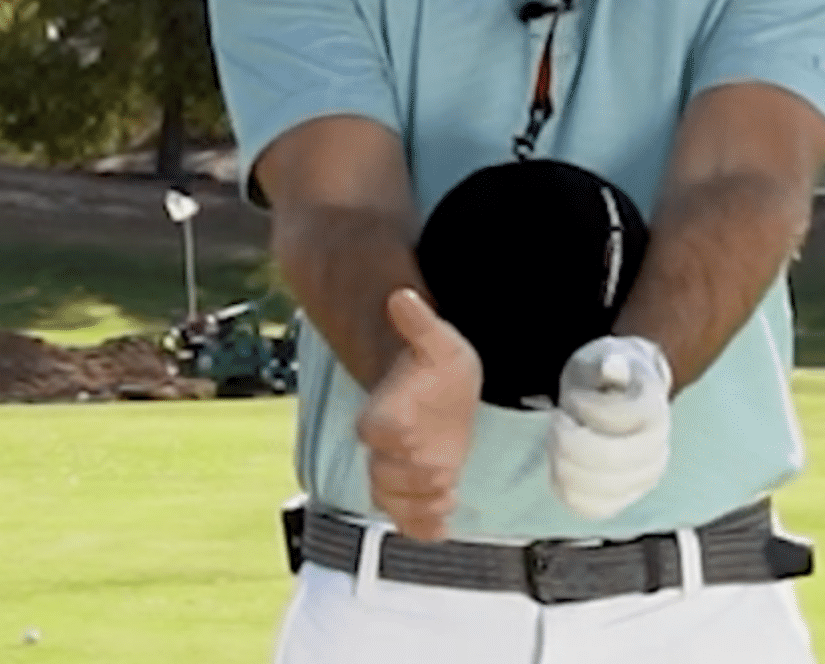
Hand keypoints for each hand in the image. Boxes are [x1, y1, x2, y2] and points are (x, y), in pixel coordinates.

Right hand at [356, 288, 480, 540]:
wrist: (435, 393)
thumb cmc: (434, 367)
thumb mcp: (438, 342)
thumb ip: (419, 323)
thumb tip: (402, 294)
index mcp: (382, 412)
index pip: (376, 432)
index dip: (396, 439)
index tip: (424, 442)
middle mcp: (384, 449)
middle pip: (383, 475)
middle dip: (414, 481)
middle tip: (446, 477)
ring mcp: (397, 473)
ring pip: (392, 501)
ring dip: (419, 507)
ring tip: (448, 502)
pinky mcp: (415, 492)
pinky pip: (407, 518)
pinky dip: (422, 528)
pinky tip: (443, 529)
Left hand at [549, 335, 672, 518]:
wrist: (625, 398)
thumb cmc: (612, 376)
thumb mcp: (608, 356)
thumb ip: (609, 361)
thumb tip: (613, 365)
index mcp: (654, 413)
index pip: (619, 419)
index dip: (586, 408)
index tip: (573, 398)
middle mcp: (656, 451)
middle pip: (605, 458)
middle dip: (569, 439)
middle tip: (560, 421)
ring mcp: (640, 480)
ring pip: (594, 488)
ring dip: (564, 462)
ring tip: (561, 442)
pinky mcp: (621, 499)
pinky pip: (590, 507)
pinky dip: (567, 488)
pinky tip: (561, 467)